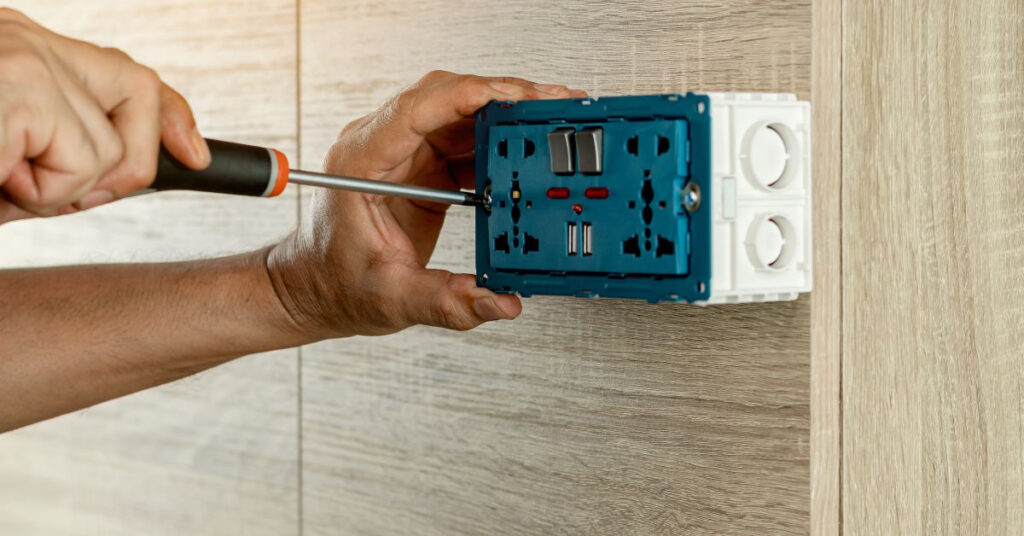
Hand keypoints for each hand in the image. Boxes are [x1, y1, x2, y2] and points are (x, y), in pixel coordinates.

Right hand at [0, 8, 209, 221]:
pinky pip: (78, 165)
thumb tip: (102, 185)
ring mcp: (25, 58)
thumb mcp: (6, 152)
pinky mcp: (18, 88)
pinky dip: (38, 195)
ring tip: (0, 181)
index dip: (171, 117)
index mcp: (21, 49)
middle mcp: (26, 39)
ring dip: (58, 191)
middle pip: (139, 99)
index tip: (196, 156)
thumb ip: (50, 157)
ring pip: (109, 148)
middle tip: (56, 196)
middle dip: (123, 167)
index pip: (126, 72)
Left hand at [268, 71, 586, 336]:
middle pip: (446, 99)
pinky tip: (529, 149)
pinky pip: (467, 140)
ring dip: (506, 115)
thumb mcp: (392, 299)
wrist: (318, 289)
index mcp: (362, 162)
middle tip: (548, 104)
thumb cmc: (335, 285)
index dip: (467, 95)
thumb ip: (448, 302)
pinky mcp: (424, 166)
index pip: (416, 108)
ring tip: (550, 120)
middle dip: (501, 97)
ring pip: (461, 114)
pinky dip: (500, 142)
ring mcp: (405, 153)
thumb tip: (499, 302)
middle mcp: (383, 147)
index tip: (510, 95)